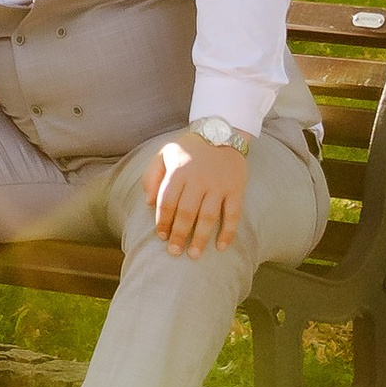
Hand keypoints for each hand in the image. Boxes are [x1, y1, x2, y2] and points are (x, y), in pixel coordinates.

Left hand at [142, 136, 249, 256]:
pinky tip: (221, 246)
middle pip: (187, 212)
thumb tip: (149, 203)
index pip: (168, 201)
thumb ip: (152, 176)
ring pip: (209, 216)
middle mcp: (199, 179)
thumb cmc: (189, 148)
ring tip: (193, 255)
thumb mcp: (165, 154)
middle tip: (174, 252)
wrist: (222, 132)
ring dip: (201, 238)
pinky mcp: (236, 189)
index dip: (163, 220)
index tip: (161, 236)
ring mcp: (219, 185)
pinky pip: (233, 214)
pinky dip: (228, 232)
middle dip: (179, 235)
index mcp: (179, 171)